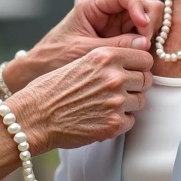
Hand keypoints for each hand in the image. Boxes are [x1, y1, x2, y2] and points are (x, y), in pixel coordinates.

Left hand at [6, 0, 163, 91]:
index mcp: (94, 6)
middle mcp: (109, 12)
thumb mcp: (83, 50)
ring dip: (149, 37)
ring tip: (142, 57)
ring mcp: (117, 27)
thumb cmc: (55, 56)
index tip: (143, 26)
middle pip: (143, 6)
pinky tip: (140, 61)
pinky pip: (141, 40)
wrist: (40, 70)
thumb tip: (145, 44)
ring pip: (146, 23)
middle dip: (149, 23)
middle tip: (145, 46)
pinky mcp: (121, 42)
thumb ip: (114, 45)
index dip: (139, 8)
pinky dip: (145, 48)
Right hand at [9, 45, 152, 151]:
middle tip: (117, 91)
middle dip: (135, 86)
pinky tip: (101, 118)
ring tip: (105, 105)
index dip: (139, 66)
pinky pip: (131, 121)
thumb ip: (106, 61)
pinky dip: (119, 122)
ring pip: (140, 101)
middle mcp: (114, 76)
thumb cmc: (51, 89)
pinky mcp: (114, 124)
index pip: (145, 58)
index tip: (132, 71)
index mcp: (105, 56)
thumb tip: (131, 64)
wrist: (34, 116)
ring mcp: (116, 101)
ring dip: (128, 104)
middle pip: (146, 80)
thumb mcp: (78, 61)